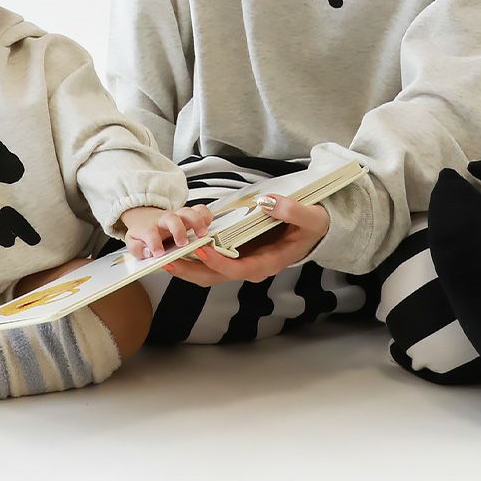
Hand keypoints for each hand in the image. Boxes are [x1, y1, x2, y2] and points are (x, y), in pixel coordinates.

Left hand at [120, 204, 212, 258]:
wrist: (145, 216)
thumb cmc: (143, 232)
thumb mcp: (133, 243)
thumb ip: (137, 249)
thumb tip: (148, 252)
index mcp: (149, 228)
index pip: (150, 233)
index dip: (154, 243)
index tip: (159, 253)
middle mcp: (165, 220)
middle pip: (171, 218)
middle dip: (178, 229)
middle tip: (182, 243)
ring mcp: (178, 216)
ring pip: (188, 212)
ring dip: (196, 222)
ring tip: (202, 235)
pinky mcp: (189, 216)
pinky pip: (200, 210)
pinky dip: (206, 216)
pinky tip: (209, 226)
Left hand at [166, 194, 329, 284]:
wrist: (317, 230)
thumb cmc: (314, 225)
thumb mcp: (310, 217)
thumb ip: (291, 211)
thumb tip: (267, 203)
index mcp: (269, 262)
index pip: (237, 270)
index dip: (216, 262)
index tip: (200, 248)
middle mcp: (252, 267)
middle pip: (215, 277)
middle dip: (189, 270)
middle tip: (165, 259)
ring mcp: (244, 261)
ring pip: (210, 271)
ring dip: (187, 264)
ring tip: (163, 253)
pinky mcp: (239, 252)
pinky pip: (212, 258)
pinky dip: (194, 254)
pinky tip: (178, 244)